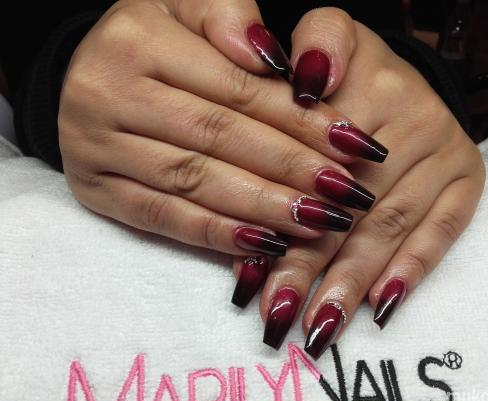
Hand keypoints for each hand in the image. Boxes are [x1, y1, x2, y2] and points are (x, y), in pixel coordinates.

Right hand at [59, 0, 388, 256]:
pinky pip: (161, 219)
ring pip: (193, 183)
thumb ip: (230, 16)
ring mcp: (94, 147)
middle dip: (290, 170)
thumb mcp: (188, 5)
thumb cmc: (156, 39)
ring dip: (262, 208)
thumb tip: (273, 60)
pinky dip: (216, 235)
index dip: (299, 120)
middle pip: (218, 138)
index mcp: (136, 41)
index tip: (353, 146)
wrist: (91, 73)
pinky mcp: (94, 190)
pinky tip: (265, 245)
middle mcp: (107, 93)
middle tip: (346, 195)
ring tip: (319, 223)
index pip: (237, 89)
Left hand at [232, 14, 484, 356]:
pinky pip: (443, 230)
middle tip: (278, 315)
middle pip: (349, 202)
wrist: (401, 75)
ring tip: (318, 328)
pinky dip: (410, 270)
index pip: (315, 164)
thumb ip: (311, 50)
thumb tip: (303, 87)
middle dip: (309, 264)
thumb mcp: (325, 38)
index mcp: (370, 83)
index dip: (281, 219)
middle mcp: (415, 118)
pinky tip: (380, 307)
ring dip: (352, 281)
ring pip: (388, 226)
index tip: (250, 271)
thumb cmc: (346, 70)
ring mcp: (446, 151)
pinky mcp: (468, 178)